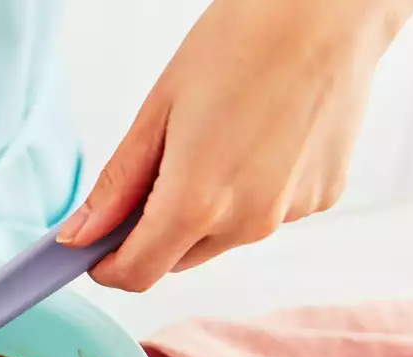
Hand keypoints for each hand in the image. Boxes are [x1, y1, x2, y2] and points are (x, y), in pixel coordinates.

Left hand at [58, 0, 412, 290]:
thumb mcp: (158, 111)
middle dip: (153, 233)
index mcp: (197, 202)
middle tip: (155, 170)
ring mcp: (289, 213)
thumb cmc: (242, 43)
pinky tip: (257, 138)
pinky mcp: (321, 198)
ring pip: (221, 239)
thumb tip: (80, 235)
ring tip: (214, 141)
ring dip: (202, 213)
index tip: (93, 248)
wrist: (331, 9)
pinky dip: (249, 192)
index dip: (107, 266)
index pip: (137, 274)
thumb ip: (118, 185)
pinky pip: (265, 213)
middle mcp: (247, 222)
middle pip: (177, 259)